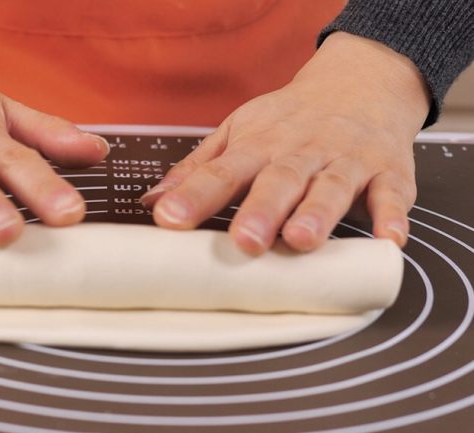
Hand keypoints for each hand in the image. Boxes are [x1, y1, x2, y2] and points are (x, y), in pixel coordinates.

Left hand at [142, 32, 430, 254]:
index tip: (168, 219)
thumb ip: (199, 169)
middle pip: (279, 180)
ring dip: (318, 213)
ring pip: (331, 187)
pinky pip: (391, 194)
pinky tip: (388, 238)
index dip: (194, 196)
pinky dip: (391, 215)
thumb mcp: (240, 131)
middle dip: (260, 210)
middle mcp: (300, 152)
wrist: (361, 82)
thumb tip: (151, 201)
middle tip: (245, 240)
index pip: (221, 171)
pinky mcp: (387, 172)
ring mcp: (345, 160)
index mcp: (258, 146)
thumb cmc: (290, 119)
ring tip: (300, 240)